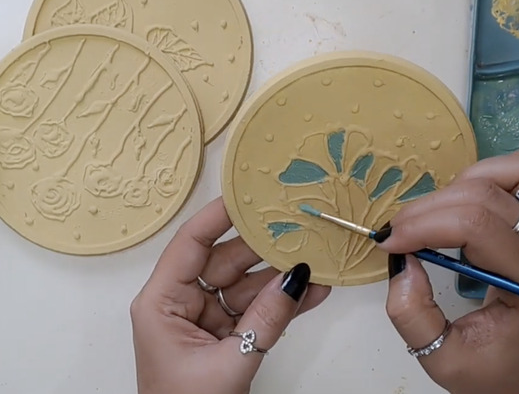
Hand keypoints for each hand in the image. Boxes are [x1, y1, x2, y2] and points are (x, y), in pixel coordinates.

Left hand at [131, 198, 330, 393]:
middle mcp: (182, 302)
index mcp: (162, 302)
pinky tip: (314, 291)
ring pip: (248, 285)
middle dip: (265, 247)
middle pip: (226, 260)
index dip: (219, 215)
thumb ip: (267, 319)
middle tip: (300, 227)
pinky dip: (284, 304)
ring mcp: (207, 318)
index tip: (250, 192)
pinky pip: (258, 310)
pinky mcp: (228, 334)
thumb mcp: (230, 363)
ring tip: (318, 260)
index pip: (191, 243)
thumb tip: (297, 278)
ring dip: (283, 278)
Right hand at [377, 150, 518, 393]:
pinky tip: (482, 192)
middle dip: (432, 207)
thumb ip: (414, 317)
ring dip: (471, 179)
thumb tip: (402, 263)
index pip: (477, 227)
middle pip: (489, 195)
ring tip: (442, 211)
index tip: (391, 243)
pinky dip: (511, 171)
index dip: (425, 225)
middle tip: (402, 232)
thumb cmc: (495, 373)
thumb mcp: (444, 360)